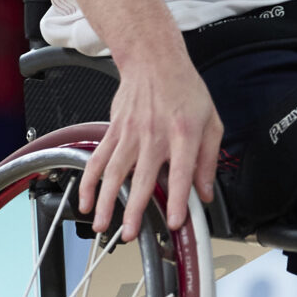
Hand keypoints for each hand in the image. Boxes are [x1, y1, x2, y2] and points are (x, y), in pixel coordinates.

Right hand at [80, 48, 221, 242]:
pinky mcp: (114, 131)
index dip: (177, 199)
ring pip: (113, 173)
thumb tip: (204, 193)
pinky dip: (89, 182)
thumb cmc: (184, 90)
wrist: (154, 61)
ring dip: (105, 201)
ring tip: (101, 225)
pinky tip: (85, 200)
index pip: (181, 173)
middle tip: (129, 234)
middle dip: (134, 210)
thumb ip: (208, 160)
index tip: (173, 221)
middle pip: (142, 178)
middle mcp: (154, 136)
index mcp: (183, 134)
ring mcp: (130, 134)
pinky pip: (98, 159)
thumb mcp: (210, 122)